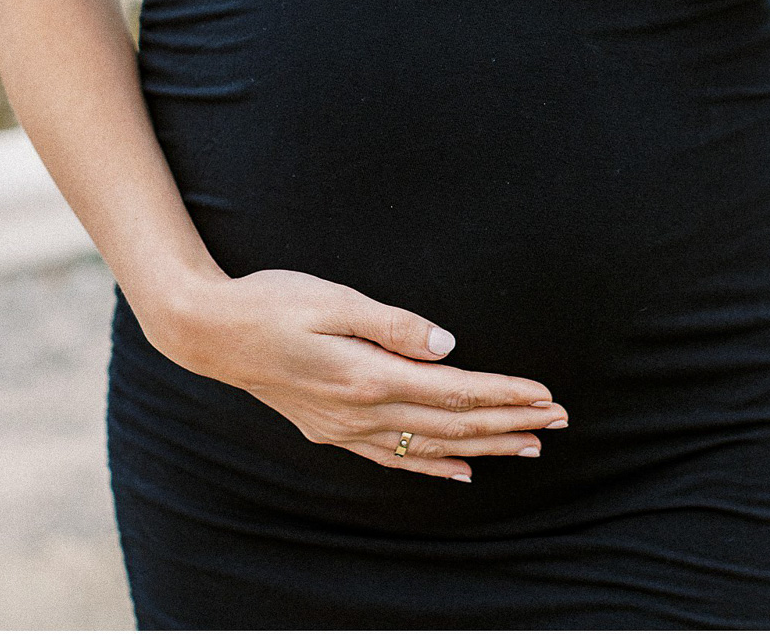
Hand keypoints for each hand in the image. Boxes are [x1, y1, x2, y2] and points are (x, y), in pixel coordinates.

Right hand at [151, 268, 568, 482]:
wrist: (210, 332)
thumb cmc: (271, 302)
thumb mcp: (333, 299)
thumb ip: (393, 325)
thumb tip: (448, 345)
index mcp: (368, 377)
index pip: (455, 392)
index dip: (505, 395)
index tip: (546, 396)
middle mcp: (362, 413)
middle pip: (452, 426)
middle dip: (510, 423)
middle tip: (560, 420)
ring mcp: (346, 429)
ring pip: (431, 448)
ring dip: (484, 447)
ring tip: (529, 445)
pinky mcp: (333, 429)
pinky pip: (395, 459)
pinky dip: (434, 466)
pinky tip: (461, 471)